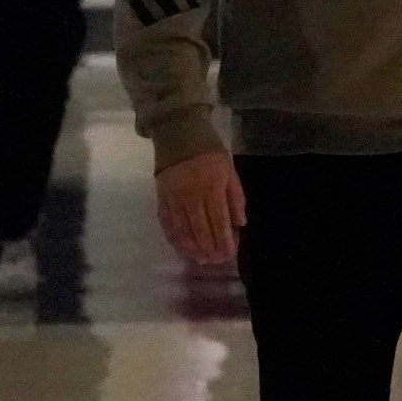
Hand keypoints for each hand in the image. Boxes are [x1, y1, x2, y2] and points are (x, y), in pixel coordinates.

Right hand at [156, 150, 245, 265]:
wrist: (180, 139)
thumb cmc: (211, 158)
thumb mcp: (230, 174)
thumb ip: (236, 199)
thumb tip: (240, 225)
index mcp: (211, 189)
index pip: (219, 221)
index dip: (224, 240)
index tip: (229, 255)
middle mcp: (191, 197)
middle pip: (199, 229)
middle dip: (208, 249)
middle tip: (215, 262)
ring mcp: (173, 199)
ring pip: (181, 230)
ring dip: (191, 248)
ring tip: (200, 260)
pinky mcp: (161, 199)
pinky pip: (166, 223)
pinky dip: (173, 238)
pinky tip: (181, 249)